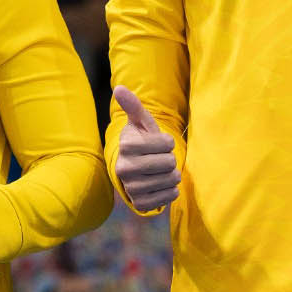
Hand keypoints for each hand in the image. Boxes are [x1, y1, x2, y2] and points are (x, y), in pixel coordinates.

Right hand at [113, 85, 179, 209]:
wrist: (132, 170)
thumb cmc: (141, 142)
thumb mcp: (140, 123)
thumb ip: (133, 106)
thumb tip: (119, 88)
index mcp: (126, 146)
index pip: (167, 143)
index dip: (167, 142)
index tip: (158, 144)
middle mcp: (125, 168)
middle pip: (170, 162)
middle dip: (170, 159)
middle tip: (158, 159)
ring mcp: (132, 187)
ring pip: (171, 180)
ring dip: (171, 175)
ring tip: (159, 171)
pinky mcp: (140, 203)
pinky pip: (170, 196)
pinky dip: (170, 190)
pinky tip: (160, 184)